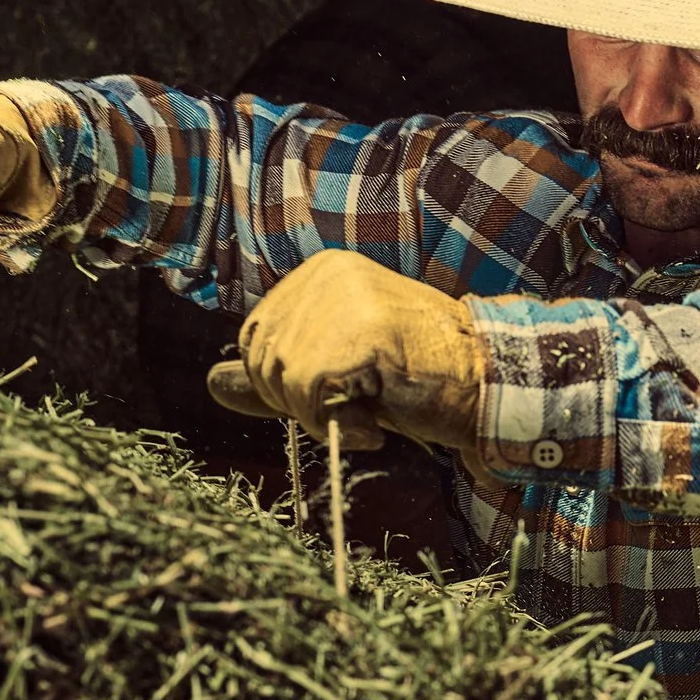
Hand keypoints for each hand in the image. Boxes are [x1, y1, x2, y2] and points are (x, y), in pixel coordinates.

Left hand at [205, 250, 480, 450]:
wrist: (487, 381)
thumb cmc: (417, 376)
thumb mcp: (334, 370)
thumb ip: (274, 376)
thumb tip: (212, 384)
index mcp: (319, 273)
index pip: (255, 341)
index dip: (285, 385)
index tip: (341, 389)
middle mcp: (325, 275)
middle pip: (263, 363)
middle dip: (302, 403)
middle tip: (360, 401)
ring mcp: (342, 300)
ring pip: (285, 384)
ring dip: (325, 417)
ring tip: (376, 405)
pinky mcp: (358, 335)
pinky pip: (312, 400)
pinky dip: (343, 426)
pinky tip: (380, 420)